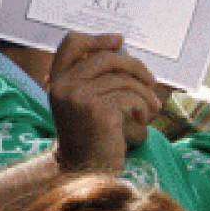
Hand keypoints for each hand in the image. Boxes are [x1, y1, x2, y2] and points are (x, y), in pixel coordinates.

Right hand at [49, 32, 163, 172]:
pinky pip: (131, 97)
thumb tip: (123, 49)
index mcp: (57, 81)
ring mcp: (78, 98)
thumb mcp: (87, 103)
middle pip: (107, 57)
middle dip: (136, 67)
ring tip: (152, 108)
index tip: (120, 41)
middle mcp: (63, 87)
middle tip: (152, 81)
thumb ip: (96, 79)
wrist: (88, 172)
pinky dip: (143, 107)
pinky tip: (142, 119)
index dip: (97, 38)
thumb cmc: (94, 137)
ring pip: (124, 79)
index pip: (71, 44)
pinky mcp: (97, 111)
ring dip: (145, 93)